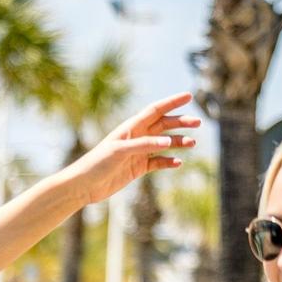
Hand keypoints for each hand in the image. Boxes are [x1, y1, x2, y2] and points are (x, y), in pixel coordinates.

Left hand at [60, 93, 201, 206]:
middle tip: (198, 123)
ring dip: (178, 142)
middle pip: (163, 125)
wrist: (84, 186)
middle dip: (181, 123)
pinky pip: (157, 162)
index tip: (189, 95)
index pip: (155, 110)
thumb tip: (169, 142)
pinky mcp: (137, 168)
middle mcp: (136, 137)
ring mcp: (138, 153)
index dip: (172, 102)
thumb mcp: (121, 151)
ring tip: (192, 144)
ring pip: (164, 144)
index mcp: (131, 127)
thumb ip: (145, 145)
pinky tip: (178, 163)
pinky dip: (168, 162)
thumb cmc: (97, 163)